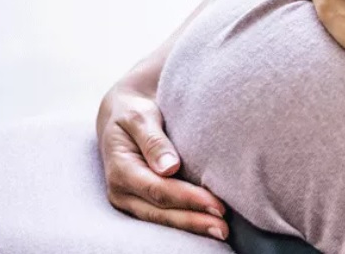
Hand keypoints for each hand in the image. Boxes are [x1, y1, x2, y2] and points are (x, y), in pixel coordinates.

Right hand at [97, 82, 227, 240]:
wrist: (122, 114)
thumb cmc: (134, 112)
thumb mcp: (139, 116)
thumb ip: (153, 140)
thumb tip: (169, 168)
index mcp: (120, 169)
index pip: (158, 190)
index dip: (188, 199)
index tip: (216, 204)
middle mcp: (122, 191)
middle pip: (161, 211)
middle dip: (193, 221)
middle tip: (224, 229)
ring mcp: (130, 200)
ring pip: (163, 219)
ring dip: (192, 226)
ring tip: (221, 231)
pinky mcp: (141, 202)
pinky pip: (164, 215)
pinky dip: (187, 220)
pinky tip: (208, 223)